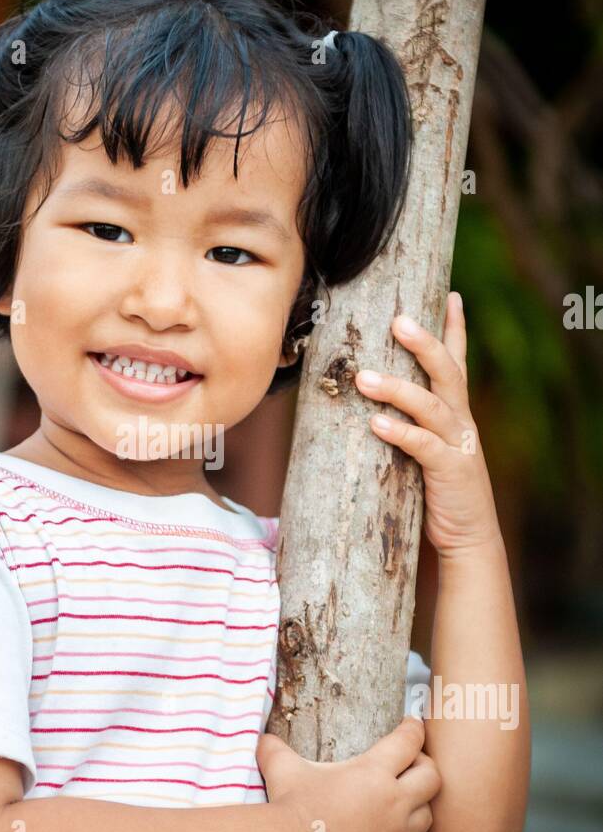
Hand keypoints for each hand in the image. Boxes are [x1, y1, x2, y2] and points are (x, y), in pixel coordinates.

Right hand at [256, 718, 438, 831]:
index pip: (410, 740)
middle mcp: (393, 800)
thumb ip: (274, 748)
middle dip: (426, 769)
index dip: (414, 729)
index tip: (412, 725)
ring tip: (405, 810)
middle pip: (433, 778)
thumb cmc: (289, 803)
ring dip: (419, 812)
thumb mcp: (281, 767)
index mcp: (373, 770)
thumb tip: (261, 739)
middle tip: (414, 769)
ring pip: (427, 819)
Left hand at [354, 292, 502, 558]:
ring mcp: (458, 446)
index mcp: (456, 413)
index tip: (451, 294)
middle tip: (397, 321)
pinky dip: (400, 434)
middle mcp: (461, 422)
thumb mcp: (427, 449)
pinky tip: (376, 424)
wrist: (468, 538)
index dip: (456, 328)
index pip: (459, 362)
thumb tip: (369, 399)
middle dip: (425, 343)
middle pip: (448, 372)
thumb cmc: (438, 490)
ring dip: (397, 389)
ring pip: (431, 406)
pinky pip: (424, 447)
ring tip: (363, 378)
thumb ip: (410, 423)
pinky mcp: (450, 473)